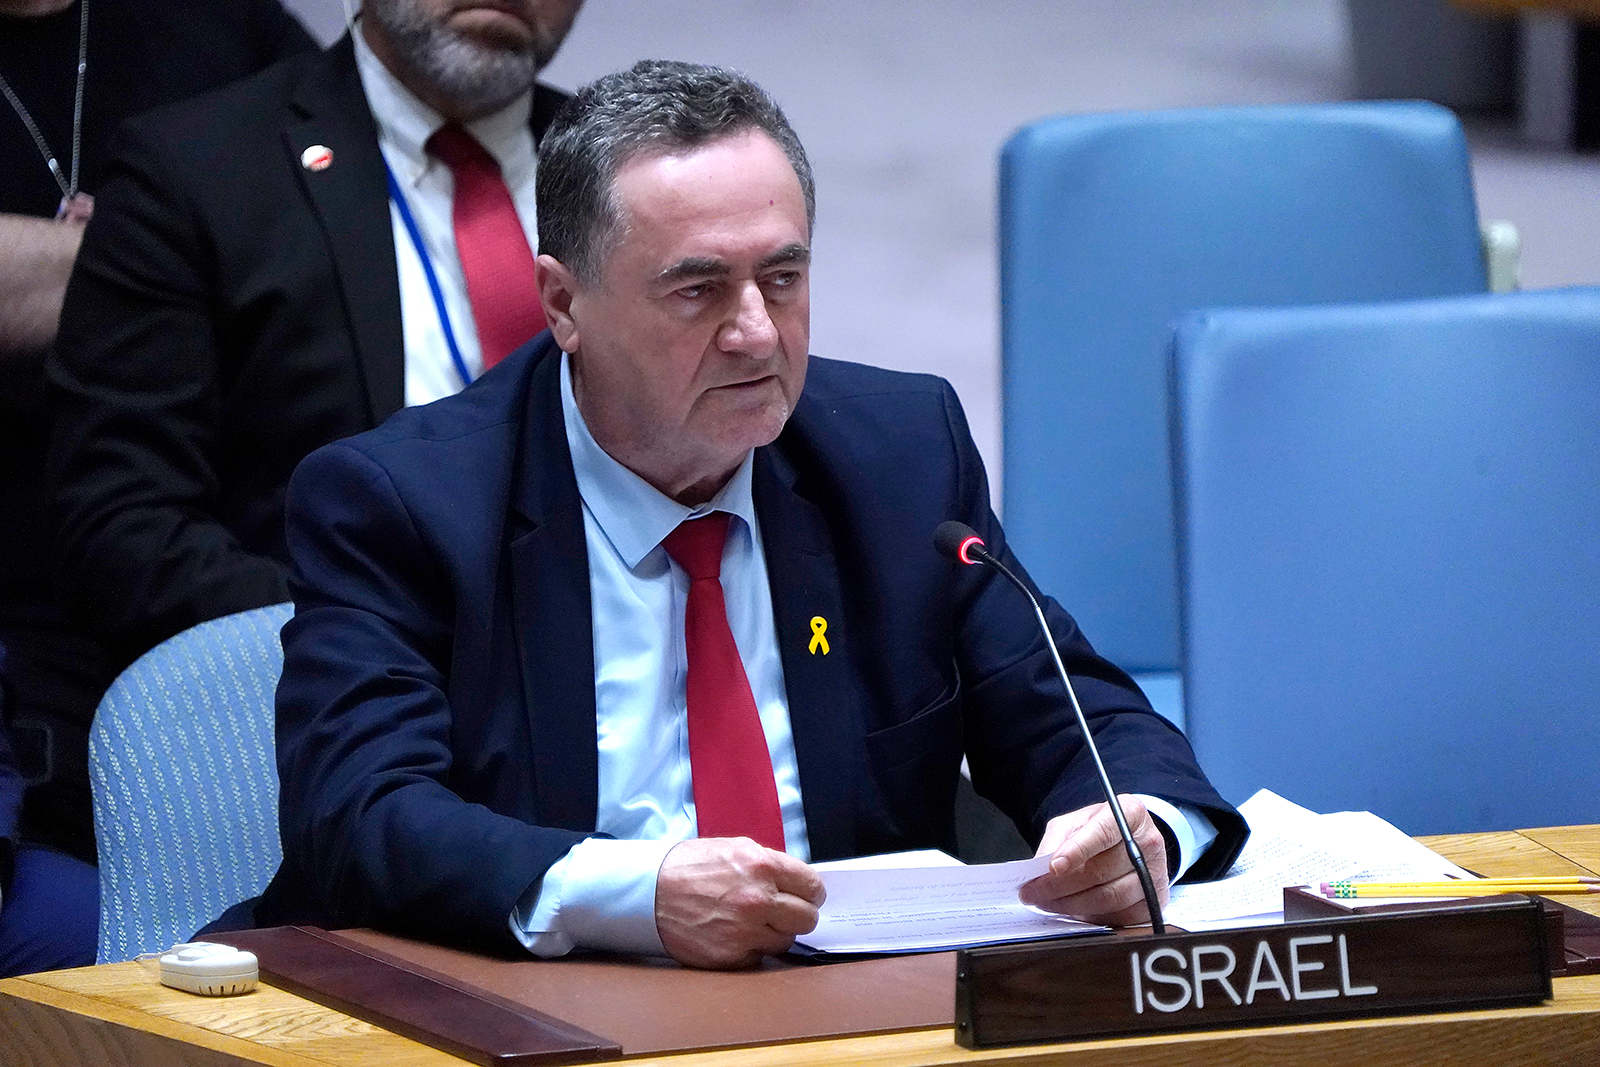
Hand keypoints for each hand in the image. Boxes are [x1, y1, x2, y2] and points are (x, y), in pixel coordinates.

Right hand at [655, 838, 824, 968]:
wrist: (649, 892)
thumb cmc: (689, 867)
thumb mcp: (734, 848)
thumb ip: (769, 864)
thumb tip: (797, 881)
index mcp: (762, 866)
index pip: (813, 886)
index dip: (811, 892)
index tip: (807, 896)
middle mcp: (759, 899)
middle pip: (808, 918)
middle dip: (798, 915)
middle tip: (783, 912)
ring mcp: (746, 931)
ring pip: (786, 941)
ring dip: (775, 933)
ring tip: (753, 922)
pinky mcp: (731, 956)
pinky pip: (760, 956)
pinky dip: (752, 948)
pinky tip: (735, 934)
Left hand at [1017, 796, 1168, 925]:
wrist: (1129, 843)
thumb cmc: (1099, 830)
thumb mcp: (1075, 822)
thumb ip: (1058, 839)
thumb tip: (1041, 867)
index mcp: (1131, 813)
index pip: (1103, 832)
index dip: (1077, 850)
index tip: (1053, 865)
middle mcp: (1149, 842)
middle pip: (1102, 870)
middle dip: (1061, 885)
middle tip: (1033, 892)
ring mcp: (1156, 874)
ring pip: (1109, 897)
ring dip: (1072, 904)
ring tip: (1046, 903)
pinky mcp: (1155, 900)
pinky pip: (1120, 916)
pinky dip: (1091, 917)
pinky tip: (1072, 911)